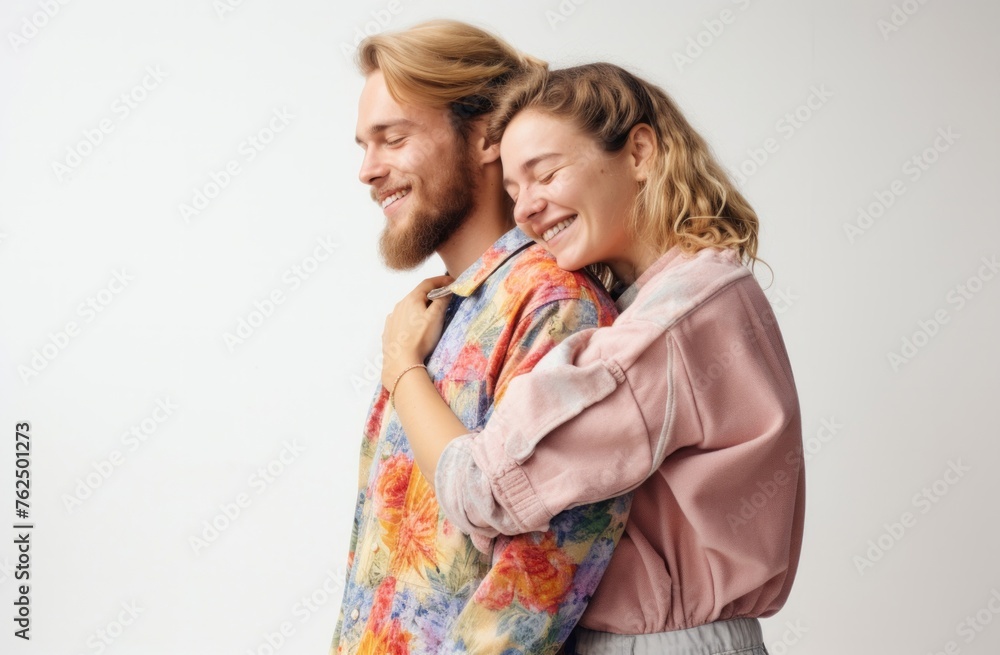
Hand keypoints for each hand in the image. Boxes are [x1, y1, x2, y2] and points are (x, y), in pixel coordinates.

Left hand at [381, 275, 453, 389]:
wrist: (401, 362)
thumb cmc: (420, 339)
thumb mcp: (436, 317)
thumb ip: (442, 300)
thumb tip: (446, 290)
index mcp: (411, 299)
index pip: (428, 283)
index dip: (441, 280)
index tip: (451, 281)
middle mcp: (399, 305)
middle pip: (418, 294)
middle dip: (432, 294)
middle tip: (444, 298)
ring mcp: (392, 318)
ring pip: (409, 307)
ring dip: (420, 307)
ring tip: (430, 314)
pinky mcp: (389, 330)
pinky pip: (402, 319)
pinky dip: (411, 318)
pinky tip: (415, 326)